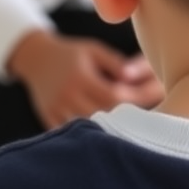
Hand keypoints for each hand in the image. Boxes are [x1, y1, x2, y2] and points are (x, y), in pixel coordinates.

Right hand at [6, 30, 163, 129]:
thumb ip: (115, 63)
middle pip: (103, 116)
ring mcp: (56, 111)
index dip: (134, 100)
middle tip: (148, 120)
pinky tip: (105, 137)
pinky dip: (88, 138)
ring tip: (131, 131)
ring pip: (88, 130)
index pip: (113, 96)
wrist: (35, 59)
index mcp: (80, 78)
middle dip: (126, 118)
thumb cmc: (71, 54)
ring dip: (109, 130)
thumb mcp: (93, 51)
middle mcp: (67, 96)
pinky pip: (72, 136)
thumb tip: (134, 77)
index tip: (153, 99)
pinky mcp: (49, 121)